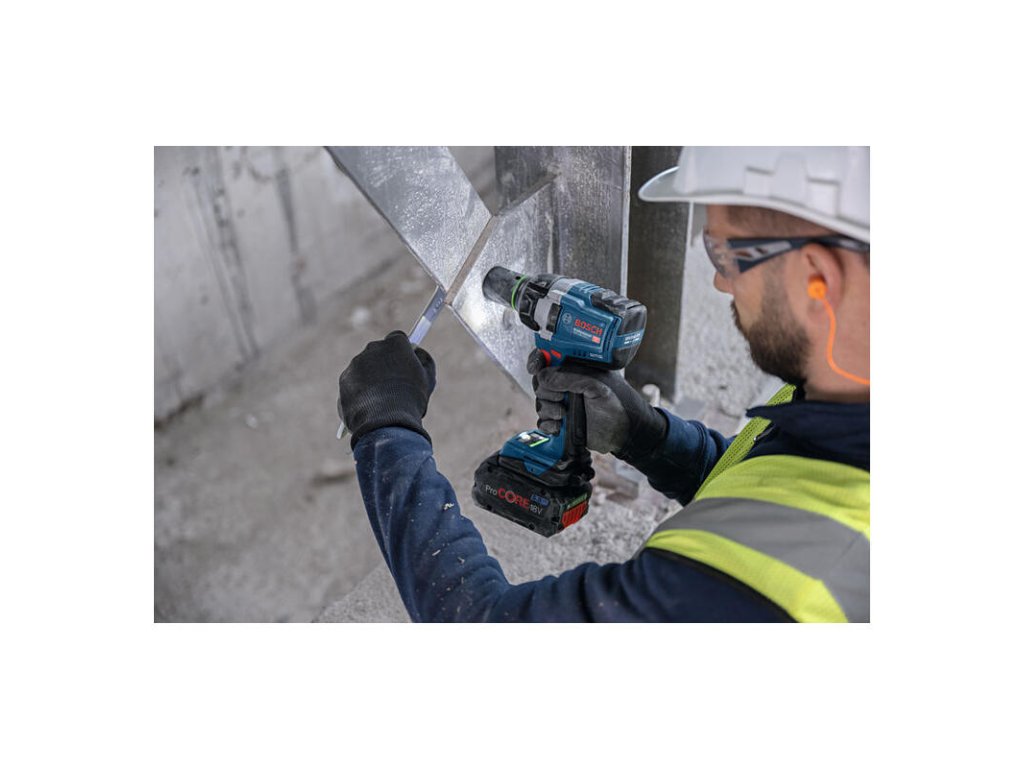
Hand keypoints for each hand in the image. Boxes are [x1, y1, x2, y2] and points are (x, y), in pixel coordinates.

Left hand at [338, 330, 436, 445]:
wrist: (385, 421)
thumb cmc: (411, 399)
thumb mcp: (427, 379)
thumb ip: (424, 360)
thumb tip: (417, 352)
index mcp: (394, 344)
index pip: (397, 339)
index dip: (402, 351)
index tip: (405, 360)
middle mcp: (372, 348)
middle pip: (379, 352)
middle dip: (385, 364)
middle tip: (393, 383)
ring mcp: (355, 363)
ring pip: (364, 368)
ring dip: (372, 379)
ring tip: (382, 400)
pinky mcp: (344, 379)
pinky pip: (354, 384)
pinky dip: (360, 393)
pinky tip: (370, 407)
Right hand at [529, 350, 666, 460]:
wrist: (625, 434)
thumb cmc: (618, 405)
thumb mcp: (596, 386)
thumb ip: (570, 378)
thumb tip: (543, 376)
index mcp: (576, 370)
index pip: (550, 359)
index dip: (538, 361)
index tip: (535, 368)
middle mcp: (567, 385)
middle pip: (540, 383)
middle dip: (546, 392)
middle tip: (560, 398)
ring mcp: (563, 403)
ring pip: (540, 402)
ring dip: (548, 410)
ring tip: (563, 415)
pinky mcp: (561, 422)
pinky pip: (543, 422)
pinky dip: (547, 425)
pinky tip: (558, 427)